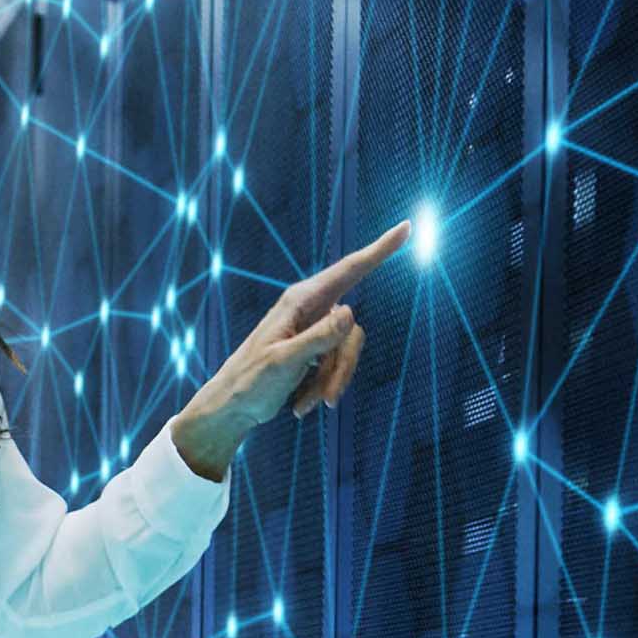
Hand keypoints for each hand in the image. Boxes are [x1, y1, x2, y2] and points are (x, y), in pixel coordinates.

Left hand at [168, 220, 408, 480]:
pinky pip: (335, 365)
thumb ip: (318, 338)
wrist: (231, 409)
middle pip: (352, 331)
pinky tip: (299, 404)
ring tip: (305, 406)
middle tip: (330, 400)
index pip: (349, 270)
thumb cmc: (250, 382)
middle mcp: (309, 309)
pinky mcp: (313, 349)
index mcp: (300, 301)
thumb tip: (351, 312)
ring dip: (331, 382)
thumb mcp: (284, 361)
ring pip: (346, 351)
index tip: (406, 228)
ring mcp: (313, 330)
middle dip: (343, 368)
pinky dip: (322, 387)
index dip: (380, 250)